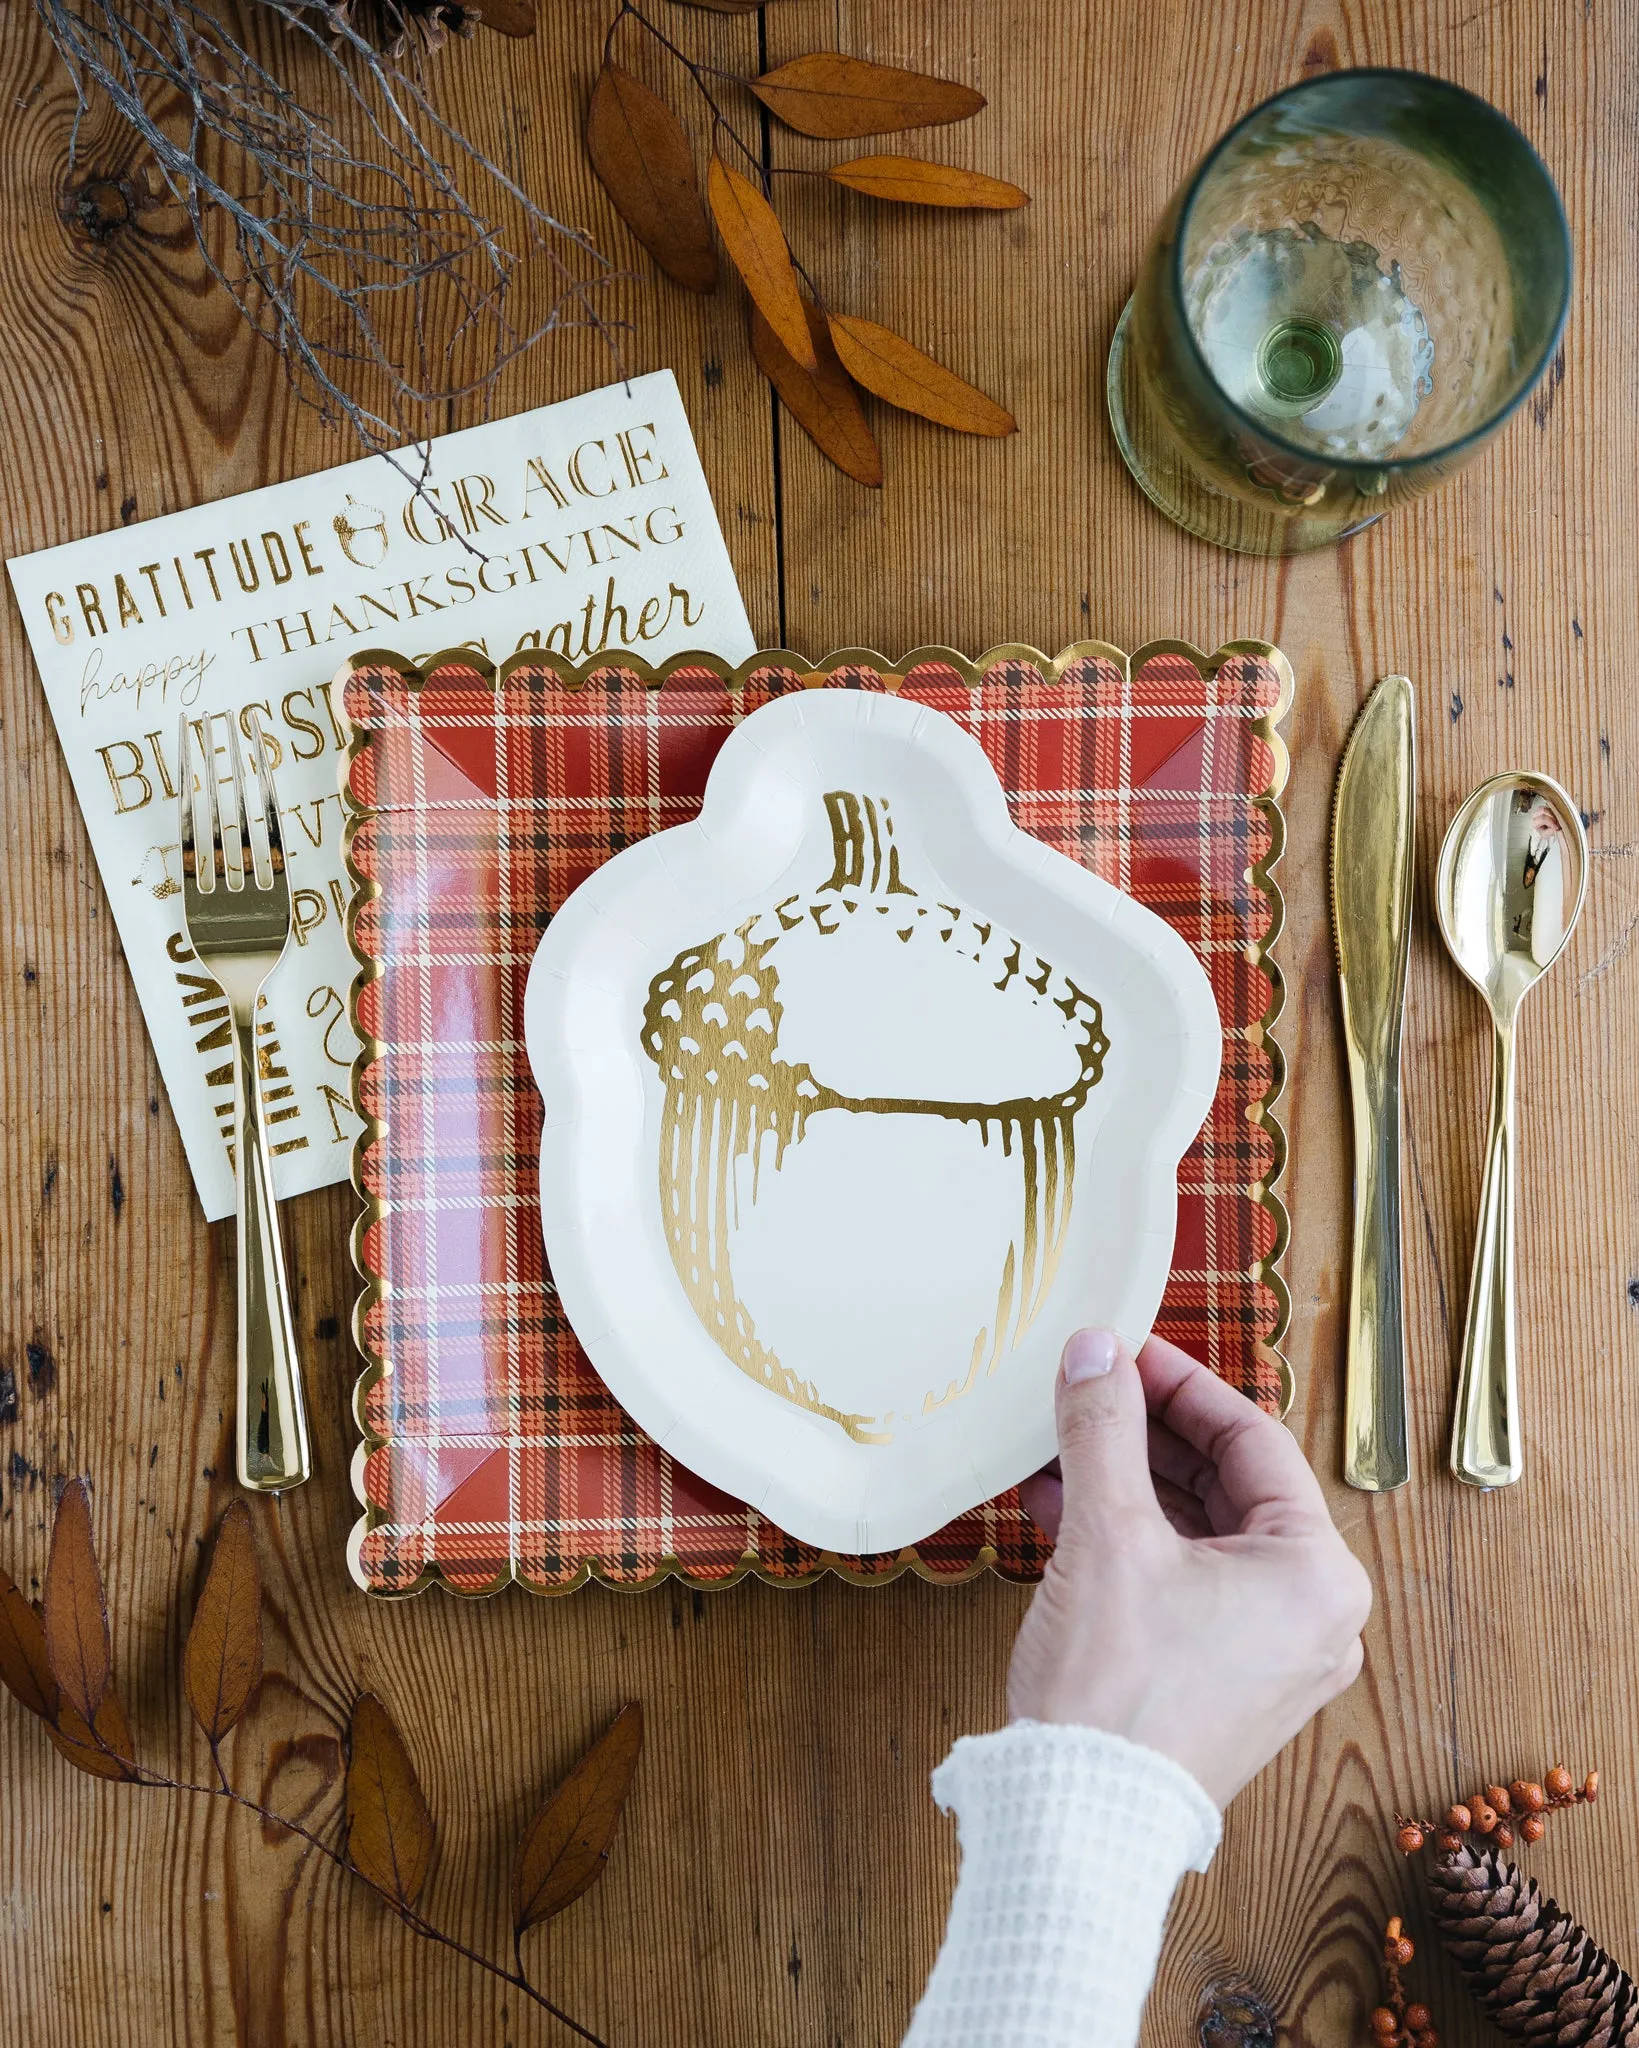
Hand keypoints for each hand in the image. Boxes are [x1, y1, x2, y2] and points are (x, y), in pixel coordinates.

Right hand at [1008, 1328, 1371, 1807]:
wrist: (1080, 1826)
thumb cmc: (1116, 1695)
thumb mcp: (1108, 1535)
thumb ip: (1103, 1428)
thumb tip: (1095, 1351)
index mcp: (1315, 1573)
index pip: (1252, 1440)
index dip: (1179, 1384)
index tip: (1124, 1351)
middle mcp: (1311, 1615)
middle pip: (1226, 1486)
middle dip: (1146, 1435)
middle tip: (1089, 1391)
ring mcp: (1270, 1656)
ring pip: (1198, 1535)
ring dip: (1127, 1485)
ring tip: (1059, 1447)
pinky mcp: (1223, 1684)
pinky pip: (1183, 1584)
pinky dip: (1128, 1543)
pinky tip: (1060, 1512)